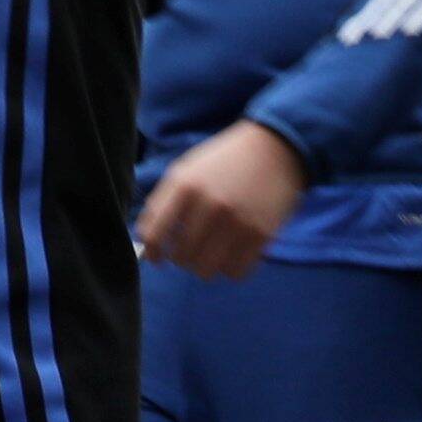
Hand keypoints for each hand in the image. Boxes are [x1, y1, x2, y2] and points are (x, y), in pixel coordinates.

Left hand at [137, 121, 308, 278]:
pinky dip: (231, 269)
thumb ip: (163, 202)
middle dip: (181, 259)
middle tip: (190, 251)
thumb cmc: (224, 161)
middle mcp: (209, 205)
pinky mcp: (261, 235)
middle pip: (181, 257)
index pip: (154, 234)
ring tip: (211, 254)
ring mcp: (237, 222)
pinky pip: (236, 272)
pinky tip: (233, 255)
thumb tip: (146, 242)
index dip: (152, 252)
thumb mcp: (186, 170)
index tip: (157, 257)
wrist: (275, 149)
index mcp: (185, 186)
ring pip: (206, 270)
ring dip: (205, 267)